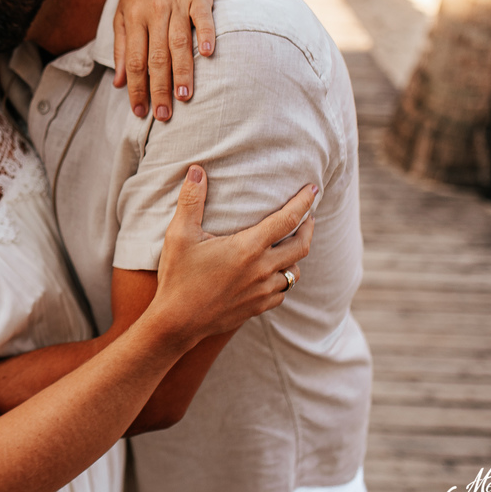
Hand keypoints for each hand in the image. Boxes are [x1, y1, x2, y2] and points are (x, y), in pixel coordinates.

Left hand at [112, 0, 214, 121]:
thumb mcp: (122, 15)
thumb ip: (122, 49)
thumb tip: (119, 83)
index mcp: (134, 20)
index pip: (135, 61)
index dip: (136, 88)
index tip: (140, 112)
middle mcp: (154, 13)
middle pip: (156, 56)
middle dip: (159, 88)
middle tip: (164, 114)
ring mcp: (176, 3)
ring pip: (178, 41)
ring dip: (182, 70)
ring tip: (185, 96)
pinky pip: (202, 16)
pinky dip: (205, 33)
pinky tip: (209, 53)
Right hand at [151, 165, 315, 341]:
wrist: (177, 322)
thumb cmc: (178, 276)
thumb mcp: (179, 235)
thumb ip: (191, 200)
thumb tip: (196, 169)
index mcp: (248, 248)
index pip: (288, 219)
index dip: (304, 202)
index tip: (313, 189)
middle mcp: (262, 270)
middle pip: (301, 245)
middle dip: (309, 227)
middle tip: (308, 215)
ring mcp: (262, 292)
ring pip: (294, 271)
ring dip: (295, 256)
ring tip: (290, 245)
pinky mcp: (257, 308)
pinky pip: (281, 292)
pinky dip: (283, 280)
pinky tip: (273, 275)